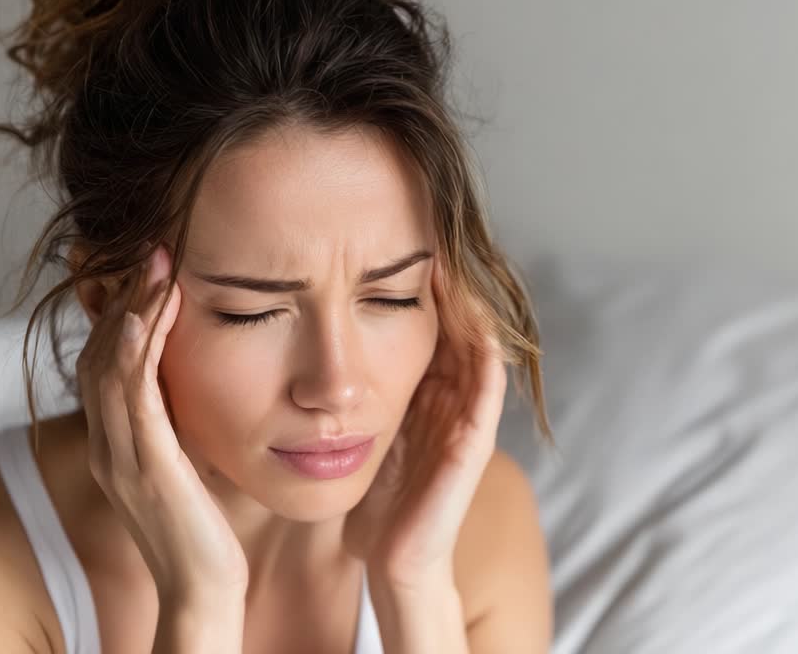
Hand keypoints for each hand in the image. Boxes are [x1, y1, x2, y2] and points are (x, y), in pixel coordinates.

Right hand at [75, 245, 248, 604]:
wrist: (203, 594)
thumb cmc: (202, 534)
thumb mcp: (184, 470)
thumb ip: (176, 431)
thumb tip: (191, 391)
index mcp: (116, 447)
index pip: (103, 366)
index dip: (118, 315)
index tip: (147, 272)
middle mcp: (109, 448)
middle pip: (99, 356)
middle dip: (123, 300)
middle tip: (150, 252)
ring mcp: (123, 460)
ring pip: (112, 370)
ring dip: (133, 313)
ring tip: (157, 267)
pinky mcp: (148, 472)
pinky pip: (134, 404)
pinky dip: (136, 357)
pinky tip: (147, 320)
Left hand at [344, 256, 507, 590]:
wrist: (391, 560)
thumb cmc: (373, 502)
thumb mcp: (360, 433)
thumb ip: (353, 396)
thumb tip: (311, 354)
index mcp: (422, 395)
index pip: (427, 327)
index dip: (414, 286)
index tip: (393, 242)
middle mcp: (449, 400)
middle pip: (454, 326)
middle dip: (446, 285)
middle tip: (431, 236)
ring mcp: (465, 419)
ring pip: (476, 346)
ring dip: (468, 306)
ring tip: (453, 263)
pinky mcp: (473, 442)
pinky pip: (487, 386)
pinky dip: (484, 351)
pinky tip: (475, 319)